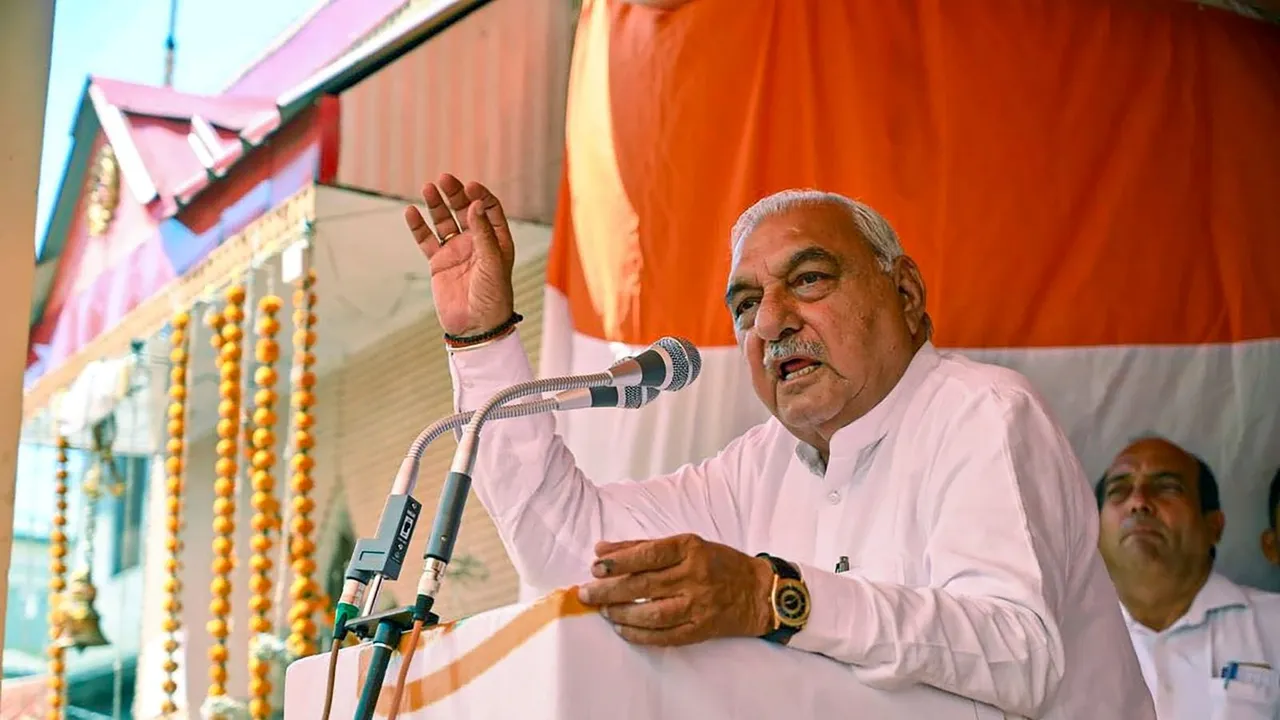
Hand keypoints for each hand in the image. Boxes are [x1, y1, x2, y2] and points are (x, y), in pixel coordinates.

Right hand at [405, 173, 515, 336]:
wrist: (476, 326)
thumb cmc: (493, 296)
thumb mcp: (492, 262)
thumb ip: (482, 233)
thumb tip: (474, 204)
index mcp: (496, 240)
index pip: (488, 209)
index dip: (479, 196)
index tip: (470, 187)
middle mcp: (476, 242)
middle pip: (465, 210)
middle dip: (455, 193)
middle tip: (445, 179)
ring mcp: (456, 251)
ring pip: (444, 221)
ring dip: (436, 204)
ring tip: (428, 187)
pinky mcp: (439, 262)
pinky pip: (426, 240)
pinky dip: (418, 226)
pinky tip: (411, 211)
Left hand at [577, 534, 775, 645]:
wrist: (757, 592)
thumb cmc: (717, 563)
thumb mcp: (686, 545)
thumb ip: (643, 546)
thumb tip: (602, 550)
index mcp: (690, 549)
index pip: (647, 554)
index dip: (618, 561)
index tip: (596, 566)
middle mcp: (694, 576)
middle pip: (643, 585)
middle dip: (609, 590)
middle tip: (586, 592)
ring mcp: (698, 605)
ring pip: (652, 613)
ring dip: (621, 613)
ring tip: (603, 611)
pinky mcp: (700, 629)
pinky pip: (665, 636)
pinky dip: (640, 634)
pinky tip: (622, 630)